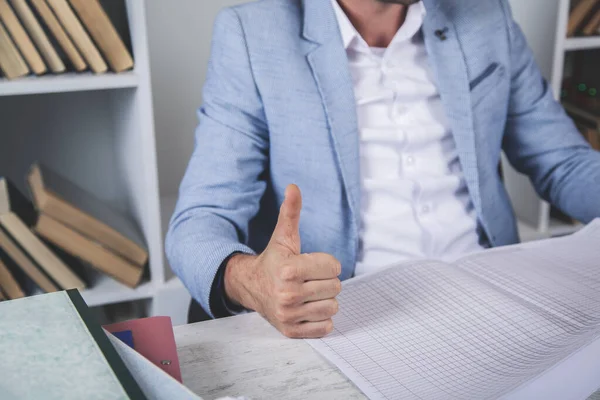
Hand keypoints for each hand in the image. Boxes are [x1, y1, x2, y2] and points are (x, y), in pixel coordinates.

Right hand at [224, 184, 341, 337]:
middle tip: (309, 279)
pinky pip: (325, 327)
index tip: (311, 264)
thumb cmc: (273, 261)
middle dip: (325, 281)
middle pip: (335, 288)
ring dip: (324, 300)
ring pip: (333, 307)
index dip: (326, 263)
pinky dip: (320, 319)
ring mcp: (289, 315)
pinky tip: (307, 308)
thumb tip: (293, 187)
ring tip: (308, 293)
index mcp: (289, 269)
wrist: (250, 287)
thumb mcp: (283, 236)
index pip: (334, 267)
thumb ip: (291, 212)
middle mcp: (288, 294)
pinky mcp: (291, 330)